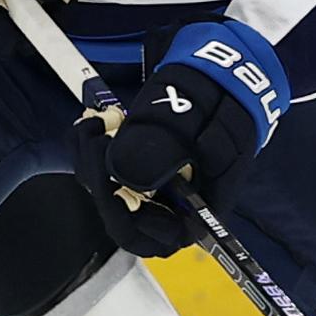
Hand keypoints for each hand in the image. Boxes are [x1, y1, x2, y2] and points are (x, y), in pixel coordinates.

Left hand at [71, 22, 287, 258]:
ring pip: (105, 188)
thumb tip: (124, 177)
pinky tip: (97, 119)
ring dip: (90, 155)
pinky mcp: (133, 162)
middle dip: (99, 177)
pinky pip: (100, 165)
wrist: (224, 77)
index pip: (159, 238)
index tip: (111, 188)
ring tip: (99, 119)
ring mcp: (149, 183)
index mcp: (197, 208)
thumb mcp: (201, 126)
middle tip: (96, 136)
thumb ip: (166, 152)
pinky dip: (90, 143)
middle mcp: (171, 203)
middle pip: (123, 214)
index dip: (128, 221)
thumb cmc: (225, 107)